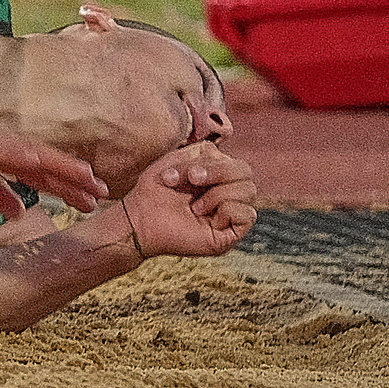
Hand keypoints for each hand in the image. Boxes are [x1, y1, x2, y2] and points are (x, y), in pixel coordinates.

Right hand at [0, 87, 106, 218]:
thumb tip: (19, 212)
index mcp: (5, 159)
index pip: (42, 176)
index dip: (67, 188)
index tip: (94, 201)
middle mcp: (5, 148)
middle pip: (46, 166)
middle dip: (74, 180)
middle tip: (104, 193)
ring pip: (32, 155)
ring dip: (59, 166)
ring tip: (86, 177)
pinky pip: (1, 148)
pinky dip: (21, 154)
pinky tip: (39, 160)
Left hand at [119, 141, 255, 258]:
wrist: (140, 220)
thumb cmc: (154, 192)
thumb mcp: (176, 162)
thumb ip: (201, 153)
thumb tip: (222, 155)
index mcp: (216, 177)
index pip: (234, 161)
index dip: (210, 162)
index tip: (181, 173)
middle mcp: (228, 194)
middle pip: (246, 172)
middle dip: (218, 172)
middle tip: (192, 179)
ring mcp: (230, 215)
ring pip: (248, 190)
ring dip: (217, 194)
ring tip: (194, 207)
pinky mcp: (231, 234)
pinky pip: (248, 214)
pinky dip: (226, 210)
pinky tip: (205, 218)